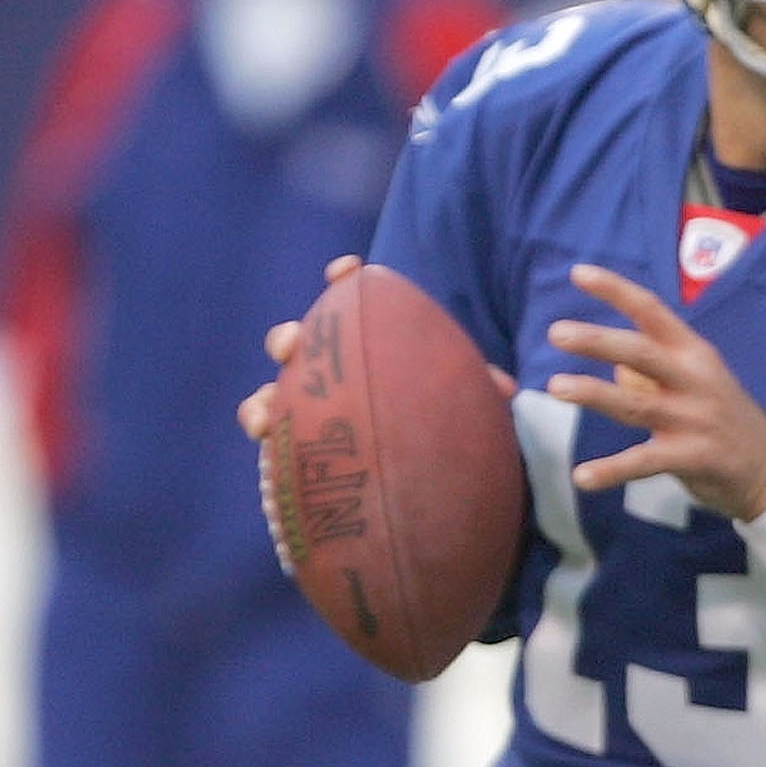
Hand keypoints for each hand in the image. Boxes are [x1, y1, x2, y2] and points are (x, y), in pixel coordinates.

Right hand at [233, 254, 517, 438]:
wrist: (430, 497)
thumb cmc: (444, 438)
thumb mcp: (469, 412)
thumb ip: (479, 392)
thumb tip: (505, 387)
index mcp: (369, 350)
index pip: (353, 305)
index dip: (346, 280)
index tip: (348, 269)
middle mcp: (331, 374)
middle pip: (300, 344)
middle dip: (288, 338)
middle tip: (293, 345)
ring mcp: (308, 411)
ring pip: (272, 391)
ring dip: (263, 395)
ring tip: (267, 410)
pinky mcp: (294, 447)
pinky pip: (270, 434)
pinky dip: (261, 426)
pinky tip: (266, 435)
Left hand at [541, 262, 765, 518]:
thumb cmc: (722, 416)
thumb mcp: (694, 381)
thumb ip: (651, 369)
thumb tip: (612, 359)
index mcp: (693, 353)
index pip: (652, 312)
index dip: (616, 291)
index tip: (578, 272)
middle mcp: (694, 380)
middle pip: (642, 353)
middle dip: (599, 340)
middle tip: (557, 332)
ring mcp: (694, 419)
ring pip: (637, 404)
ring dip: (595, 394)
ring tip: (557, 386)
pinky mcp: (693, 458)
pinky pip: (645, 463)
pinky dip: (612, 471)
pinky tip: (582, 477)